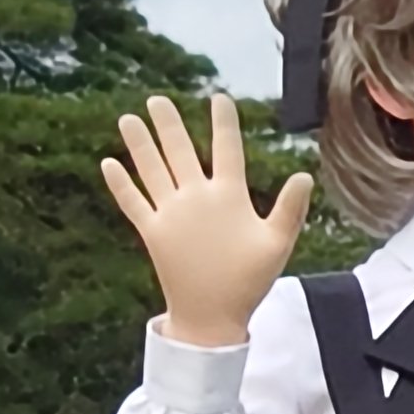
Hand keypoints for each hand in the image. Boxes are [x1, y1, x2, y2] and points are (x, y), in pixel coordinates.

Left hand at [98, 93, 311, 348]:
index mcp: (229, 198)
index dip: (223, 123)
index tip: (218, 98)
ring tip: (129, 118)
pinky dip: (120, 183)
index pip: (227, 150)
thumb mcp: (278, 244)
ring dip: (140, 143)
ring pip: (152, 170)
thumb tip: (304, 176)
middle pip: (180, 151)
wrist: (211, 315)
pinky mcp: (151, 232)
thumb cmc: (249, 280)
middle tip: (157, 100)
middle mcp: (195, 199)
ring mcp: (169, 214)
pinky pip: (132, 202)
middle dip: (168, 124)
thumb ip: (290, 209)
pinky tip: (109, 163)